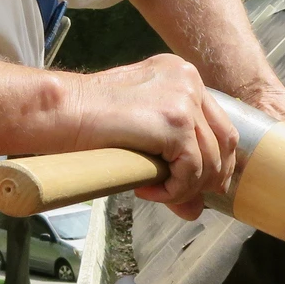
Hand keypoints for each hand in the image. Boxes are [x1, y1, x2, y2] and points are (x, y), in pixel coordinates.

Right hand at [68, 54, 238, 219]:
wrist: (60, 112)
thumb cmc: (86, 120)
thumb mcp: (140, 136)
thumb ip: (171, 160)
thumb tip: (196, 209)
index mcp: (180, 74)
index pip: (218, 122)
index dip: (214, 160)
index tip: (199, 184)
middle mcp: (188, 79)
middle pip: (225, 140)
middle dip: (210, 178)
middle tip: (184, 198)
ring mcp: (184, 98)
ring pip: (210, 160)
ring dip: (186, 188)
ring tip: (154, 192)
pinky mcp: (175, 122)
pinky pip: (191, 171)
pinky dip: (174, 190)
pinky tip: (146, 190)